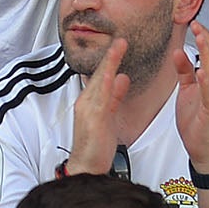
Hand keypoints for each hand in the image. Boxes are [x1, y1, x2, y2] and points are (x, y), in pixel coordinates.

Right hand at [65, 37, 129, 175]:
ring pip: (100, 81)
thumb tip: (123, 78)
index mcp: (89, 101)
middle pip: (99, 74)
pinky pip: (101, 98)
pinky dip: (107, 83)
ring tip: (119, 47)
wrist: (86, 167)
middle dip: (110, 56)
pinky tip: (113, 73)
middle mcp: (86, 102)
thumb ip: (115, 97)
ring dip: (109, 63)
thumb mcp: (109, 116)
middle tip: (121, 40)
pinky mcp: (93, 119)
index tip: (119, 46)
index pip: (101, 76)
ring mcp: (87, 109)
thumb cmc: (96, 145)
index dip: (110, 60)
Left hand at [171, 21, 208, 169]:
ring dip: (208, 54)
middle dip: (207, 40)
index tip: (196, 24)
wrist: (201, 148)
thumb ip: (185, 71)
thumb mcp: (187, 90)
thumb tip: (179, 52)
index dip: (206, 38)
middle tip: (197, 25)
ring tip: (201, 39)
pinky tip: (201, 71)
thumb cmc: (196, 121)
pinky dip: (206, 82)